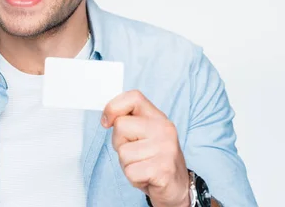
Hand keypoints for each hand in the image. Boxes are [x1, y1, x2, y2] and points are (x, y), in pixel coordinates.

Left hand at [101, 90, 189, 206]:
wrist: (177, 187)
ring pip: (123, 153)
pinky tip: (147, 178)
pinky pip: (130, 172)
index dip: (113, 107)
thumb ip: (129, 122)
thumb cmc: (154, 160)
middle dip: (119, 143)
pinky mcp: (163, 169)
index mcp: (157, 117)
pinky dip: (134, 179)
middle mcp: (164, 129)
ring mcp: (165, 148)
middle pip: (120, 126)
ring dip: (127, 164)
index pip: (133, 97)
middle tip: (136, 154)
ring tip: (143, 166)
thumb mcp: (144, 135)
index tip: (107, 122)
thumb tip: (107, 119)